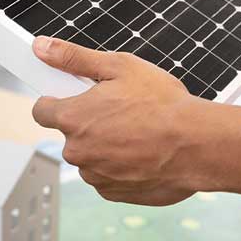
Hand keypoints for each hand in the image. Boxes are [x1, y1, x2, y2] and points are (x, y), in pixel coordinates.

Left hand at [30, 36, 208, 205]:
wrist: (198, 145)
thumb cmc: (164, 105)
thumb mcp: (119, 67)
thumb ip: (74, 58)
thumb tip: (42, 48)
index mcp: (73, 118)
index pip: (41, 110)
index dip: (57, 100)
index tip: (73, 97)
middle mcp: (77, 151)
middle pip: (70, 134)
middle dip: (89, 123)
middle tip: (121, 110)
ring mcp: (95, 175)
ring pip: (90, 156)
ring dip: (105, 146)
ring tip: (138, 132)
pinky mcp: (112, 193)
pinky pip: (107, 176)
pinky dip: (121, 166)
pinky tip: (143, 152)